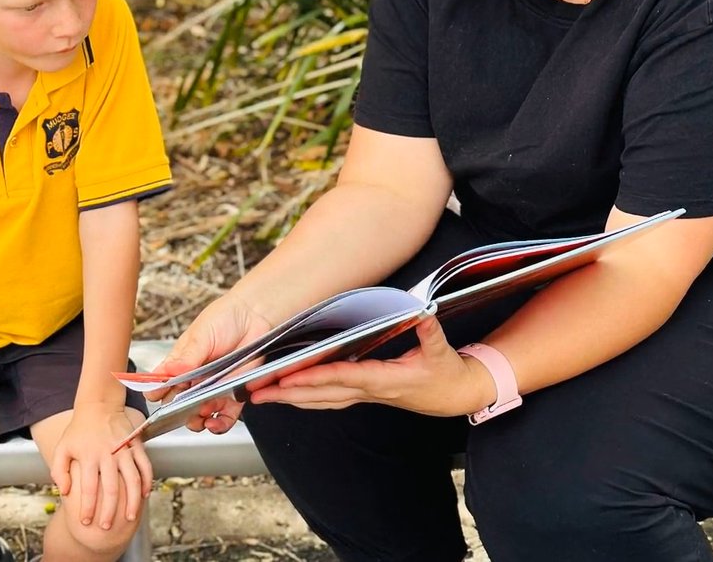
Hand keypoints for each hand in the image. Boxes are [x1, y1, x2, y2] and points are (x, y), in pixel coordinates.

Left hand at [51, 404, 152, 528]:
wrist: (99, 405)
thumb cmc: (79, 429)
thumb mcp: (62, 447)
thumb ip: (59, 471)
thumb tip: (63, 491)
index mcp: (89, 456)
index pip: (88, 488)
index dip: (87, 507)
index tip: (85, 521)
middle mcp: (108, 454)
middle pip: (111, 489)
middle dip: (109, 511)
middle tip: (106, 526)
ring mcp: (124, 450)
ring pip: (132, 480)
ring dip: (132, 501)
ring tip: (131, 517)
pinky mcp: (136, 445)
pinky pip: (145, 466)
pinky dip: (146, 481)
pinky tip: (145, 494)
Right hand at [148, 294, 274, 434]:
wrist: (255, 315)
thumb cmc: (225, 318)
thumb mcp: (201, 335)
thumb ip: (186, 356)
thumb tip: (168, 371)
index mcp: (181, 363)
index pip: (162, 384)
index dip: (158, 394)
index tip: (158, 398)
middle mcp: (195, 378)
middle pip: (179, 406)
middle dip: (179, 413)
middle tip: (184, 408)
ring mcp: (214, 387)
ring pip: (200, 414)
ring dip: (199, 420)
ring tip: (203, 415)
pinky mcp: (234, 392)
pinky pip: (226, 415)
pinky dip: (222, 422)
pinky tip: (217, 420)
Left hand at [249, 316, 495, 416]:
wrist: (456, 396)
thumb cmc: (446, 374)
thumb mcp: (442, 350)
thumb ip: (429, 331)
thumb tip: (420, 312)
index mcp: (386, 380)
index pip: (344, 378)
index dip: (316, 378)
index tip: (289, 378)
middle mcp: (370, 391)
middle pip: (323, 393)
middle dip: (288, 393)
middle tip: (257, 391)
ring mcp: (364, 396)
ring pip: (321, 400)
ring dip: (290, 399)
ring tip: (260, 397)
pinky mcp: (363, 396)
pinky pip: (328, 399)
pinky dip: (304, 399)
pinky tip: (285, 396)